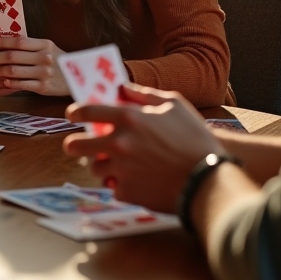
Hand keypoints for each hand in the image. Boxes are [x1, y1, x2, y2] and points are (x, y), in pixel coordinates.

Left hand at [0, 36, 68, 97]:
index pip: (18, 41)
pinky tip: (0, 81)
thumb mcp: (48, 49)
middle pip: (12, 56)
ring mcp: (44, 73)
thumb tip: (2, 42)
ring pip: (13, 71)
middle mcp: (45, 57)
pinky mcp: (44, 87)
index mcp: (44, 44)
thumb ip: (29, 46)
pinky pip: (21, 84)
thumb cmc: (58, 61)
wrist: (77, 78)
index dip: (0, 42)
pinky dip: (8, 82)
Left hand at [62, 82, 222, 212]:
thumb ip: (145, 93)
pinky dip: (121, 186)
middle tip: (75, 146)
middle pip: (78, 145)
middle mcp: (119, 143)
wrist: (209, 178)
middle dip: (74, 145)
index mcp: (129, 118)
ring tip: (114, 165)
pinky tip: (135, 181)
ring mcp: (121, 169)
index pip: (88, 112)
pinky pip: (113, 188)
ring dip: (101, 166)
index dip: (75, 113)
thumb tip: (124, 87)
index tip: (71, 115)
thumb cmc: (194, 138)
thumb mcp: (174, 105)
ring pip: (95, 169)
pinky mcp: (127, 192)